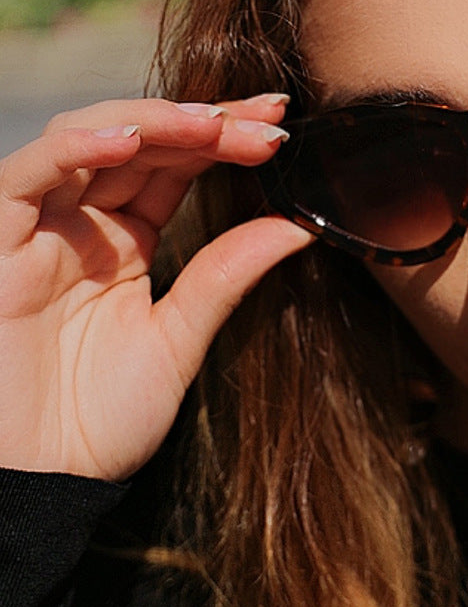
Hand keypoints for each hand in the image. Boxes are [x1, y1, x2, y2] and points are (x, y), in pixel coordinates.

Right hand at [0, 96, 312, 481]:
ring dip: (154, 120)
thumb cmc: (101, 421)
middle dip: (207, 122)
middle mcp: (82, 222)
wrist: (42, 487)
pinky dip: (76, 147)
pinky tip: (131, 137)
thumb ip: (227, 275)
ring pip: (89, 138)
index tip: (280, 125)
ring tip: (215, 124)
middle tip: (268, 118)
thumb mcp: (179, 338)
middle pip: (144, 141)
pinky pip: (25, 175)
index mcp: (125, 237)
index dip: (226, 137)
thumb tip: (300, 224)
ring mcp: (39, 229)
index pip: (178, 164)